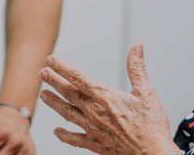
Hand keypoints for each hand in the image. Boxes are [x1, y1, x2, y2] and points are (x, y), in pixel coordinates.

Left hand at [39, 44, 179, 154]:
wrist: (151, 154)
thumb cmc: (150, 126)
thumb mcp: (146, 92)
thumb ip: (137, 68)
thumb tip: (136, 48)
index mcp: (105, 97)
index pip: (78, 78)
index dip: (63, 68)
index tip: (51, 60)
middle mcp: (94, 112)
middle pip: (69, 93)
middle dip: (54, 81)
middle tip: (42, 73)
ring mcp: (92, 129)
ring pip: (67, 113)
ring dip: (54, 103)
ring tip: (43, 95)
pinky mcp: (95, 144)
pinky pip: (74, 139)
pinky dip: (64, 135)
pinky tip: (56, 132)